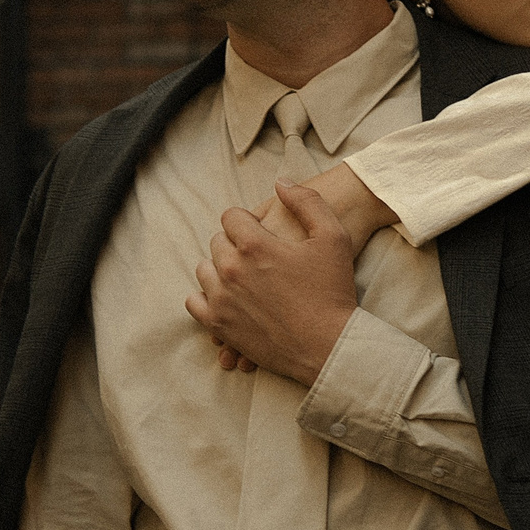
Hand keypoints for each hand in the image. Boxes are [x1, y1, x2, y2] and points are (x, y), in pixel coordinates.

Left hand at [185, 181, 359, 385]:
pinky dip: (208, 296)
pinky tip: (229, 296)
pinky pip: (196, 301)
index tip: (262, 232)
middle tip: (259, 257)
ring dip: (220, 268)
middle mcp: (231, 269)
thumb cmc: (333, 291)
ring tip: (245, 276)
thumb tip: (281, 182)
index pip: (231, 216)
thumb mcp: (333, 236)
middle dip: (235, 244)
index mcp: (255, 244)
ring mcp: (222, 299)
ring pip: (205, 269)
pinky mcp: (219, 325)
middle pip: (217, 242)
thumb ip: (307, 201)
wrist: (330, 347)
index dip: (247, 221)